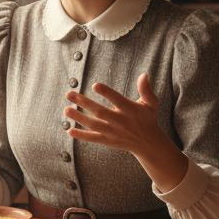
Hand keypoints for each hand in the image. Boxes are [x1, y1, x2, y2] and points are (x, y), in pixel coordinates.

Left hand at [64, 73, 188, 189]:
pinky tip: (69, 130)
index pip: (117, 100)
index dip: (107, 93)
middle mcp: (120, 121)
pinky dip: (82, 135)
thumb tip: (144, 74)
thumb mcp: (151, 104)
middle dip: (84, 103)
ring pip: (94, 125)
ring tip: (66, 110)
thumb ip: (146, 90)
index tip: (95, 85)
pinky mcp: (108, 141)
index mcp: (130, 110)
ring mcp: (113, 132)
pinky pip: (93, 138)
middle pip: (100, 112)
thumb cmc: (148, 118)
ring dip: (79, 118)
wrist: (149, 143)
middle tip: (69, 94)